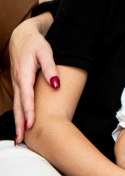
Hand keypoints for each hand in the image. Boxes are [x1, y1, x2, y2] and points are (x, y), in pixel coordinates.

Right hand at [9, 14, 55, 141]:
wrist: (22, 35)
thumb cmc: (36, 43)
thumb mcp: (46, 52)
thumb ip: (51, 68)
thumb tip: (55, 85)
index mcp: (24, 74)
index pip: (27, 97)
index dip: (29, 112)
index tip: (30, 126)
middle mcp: (18, 81)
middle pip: (18, 106)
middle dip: (19, 123)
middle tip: (20, 140)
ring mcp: (17, 83)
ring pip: (17, 105)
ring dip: (17, 121)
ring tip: (19, 138)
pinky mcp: (19, 84)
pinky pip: (19, 101)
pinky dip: (19, 113)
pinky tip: (21, 124)